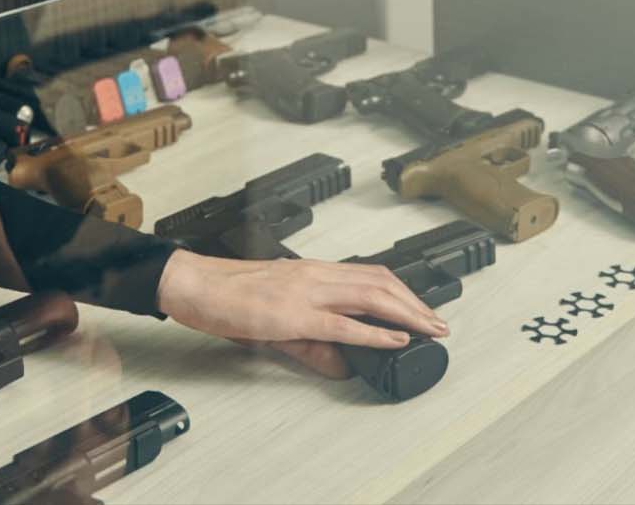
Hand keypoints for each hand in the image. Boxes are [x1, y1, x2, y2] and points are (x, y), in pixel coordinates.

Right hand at [154, 250, 448, 377]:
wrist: (195, 284)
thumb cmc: (229, 294)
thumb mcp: (278, 317)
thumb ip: (312, 341)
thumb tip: (342, 363)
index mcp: (313, 271)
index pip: (370, 274)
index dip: (403, 291)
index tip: (423, 309)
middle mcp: (315, 275)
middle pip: (381, 282)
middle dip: (416, 303)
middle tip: (439, 323)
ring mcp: (307, 292)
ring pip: (371, 296)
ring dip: (407, 313)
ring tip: (430, 329)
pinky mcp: (294, 314)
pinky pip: (343, 323)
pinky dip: (375, 331)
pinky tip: (395, 338)